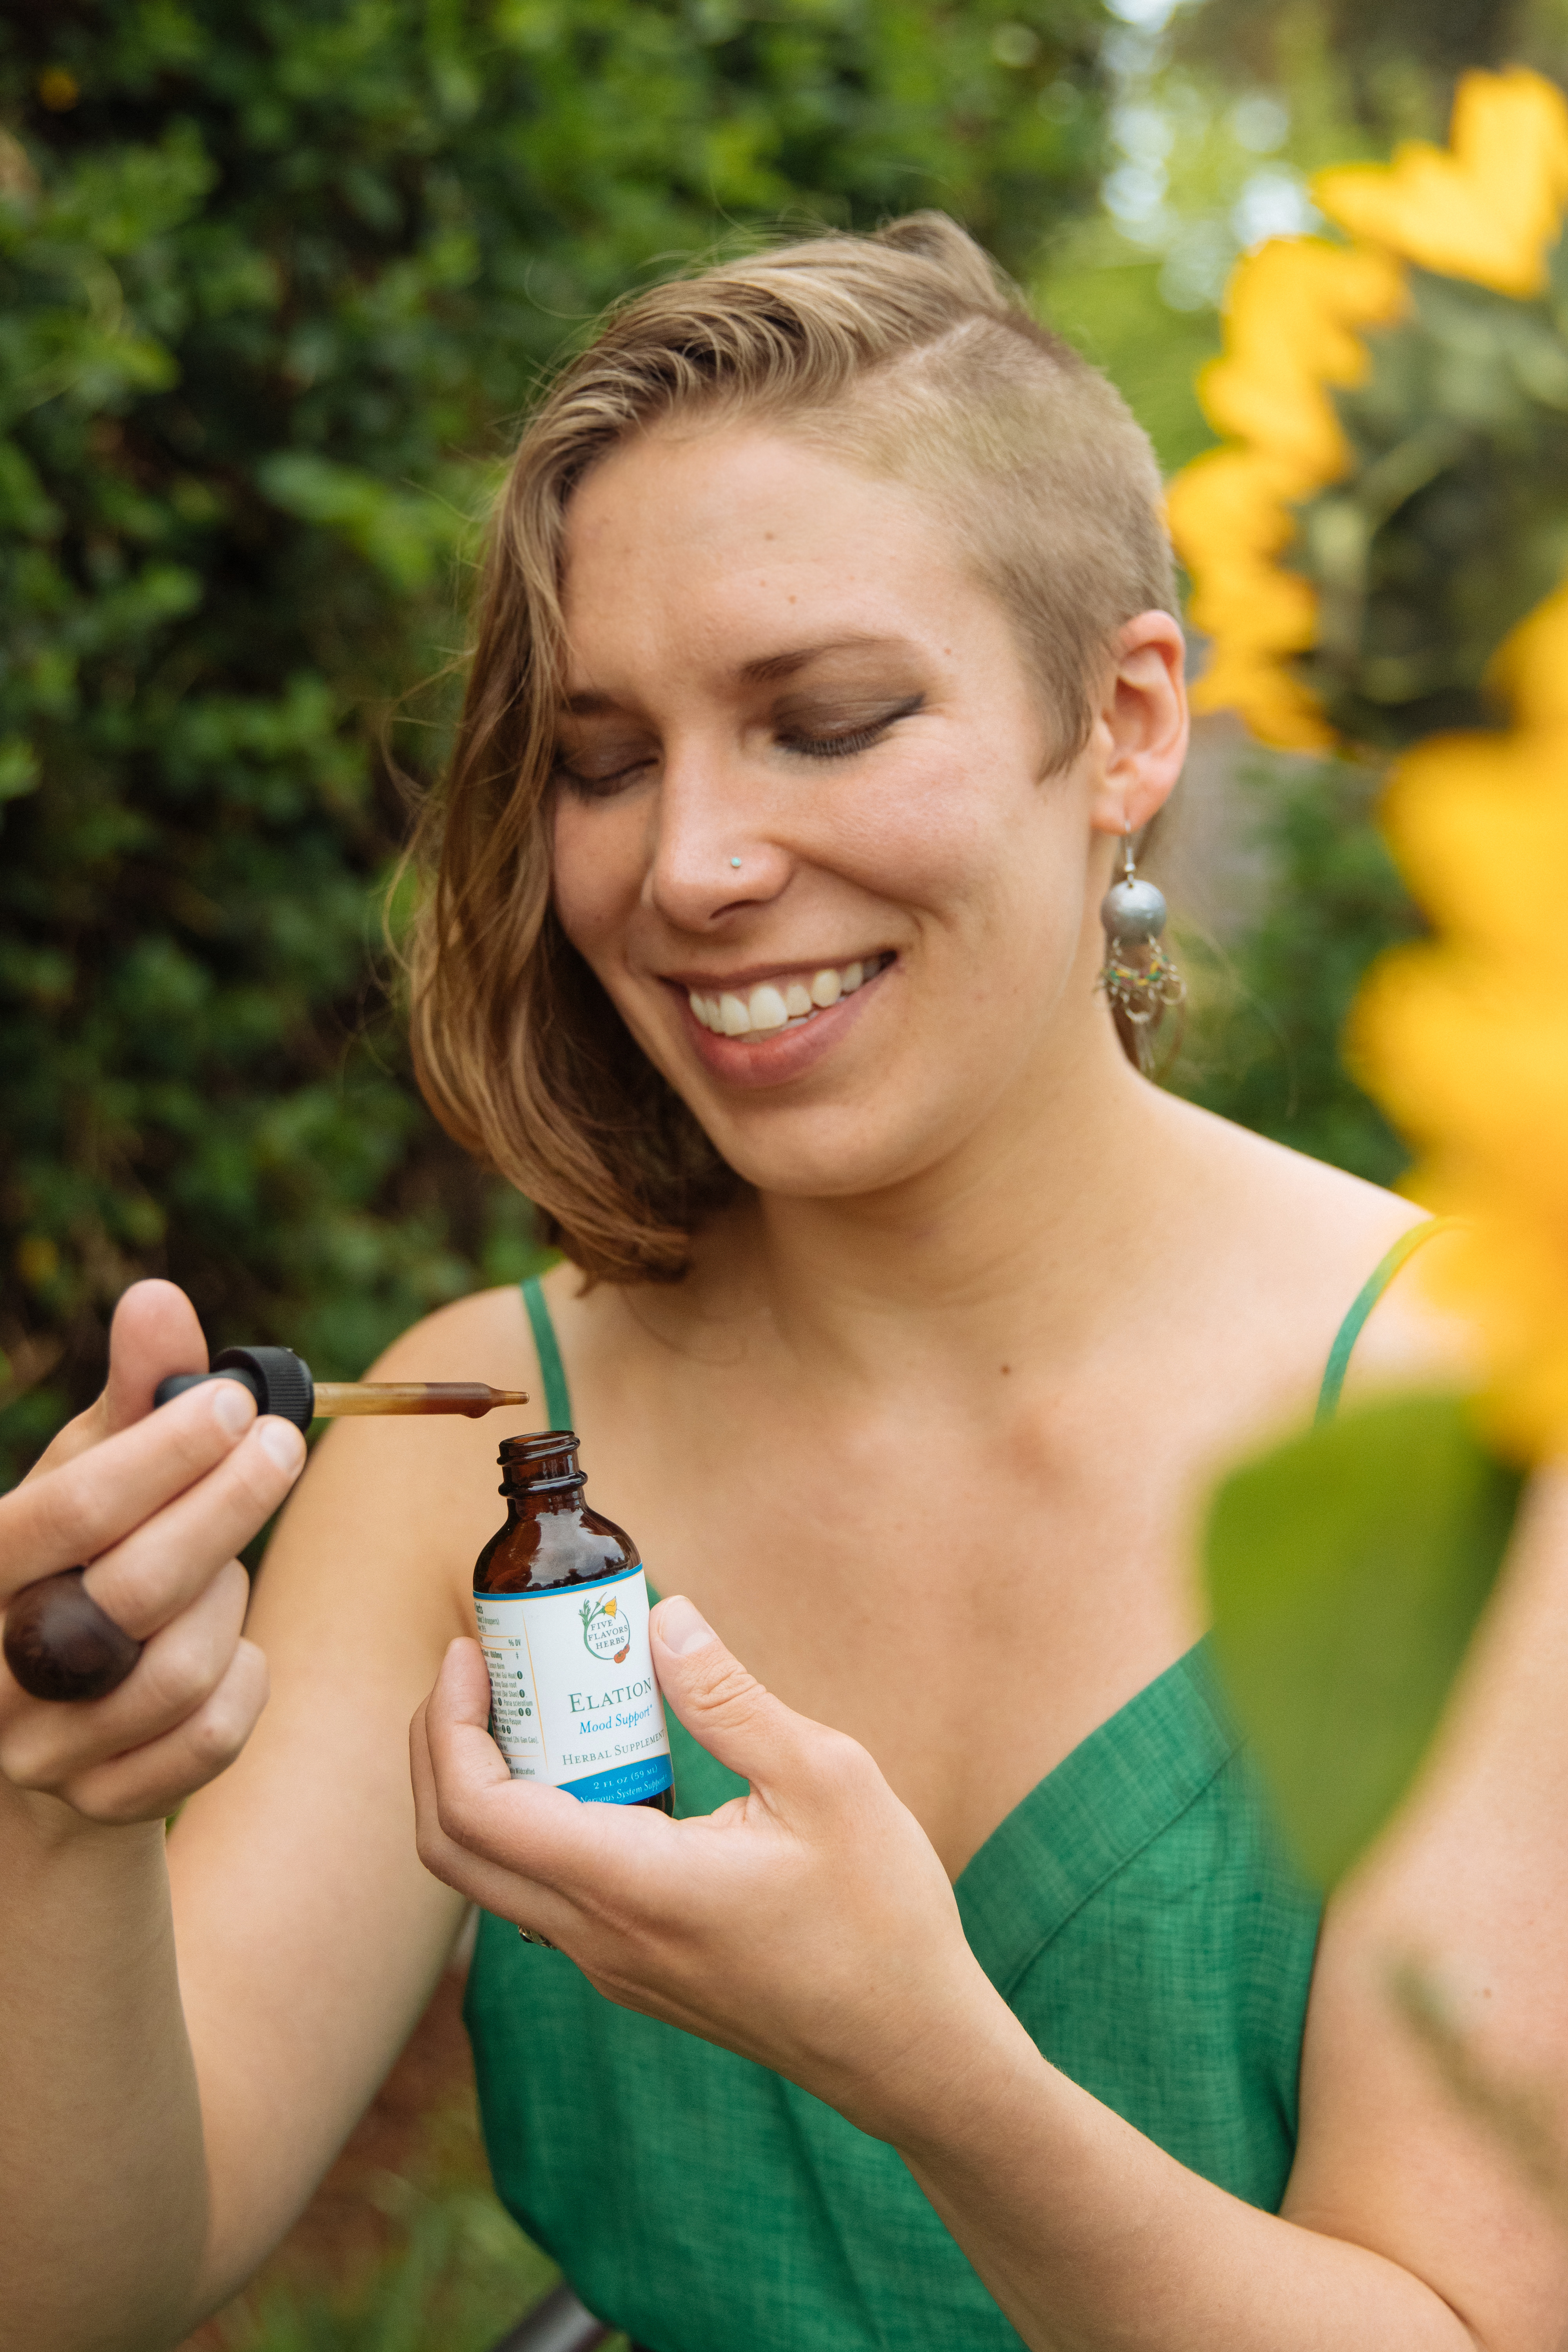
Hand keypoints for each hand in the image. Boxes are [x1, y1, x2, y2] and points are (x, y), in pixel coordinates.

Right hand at [0, 1281, 305, 1826]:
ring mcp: (45, 1749)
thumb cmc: (76, 1559)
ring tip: (223, 1570)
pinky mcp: (106, 1802)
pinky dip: (243, 1678)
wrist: (51, 1715)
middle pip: (136, 1589)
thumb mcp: (89, 1470)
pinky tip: (228, 1648)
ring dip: (227, 1601)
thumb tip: (158, 1301)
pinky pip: (213, 1733)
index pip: (65, 1512)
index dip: (160, 1454)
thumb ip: (131, 1396)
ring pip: (184, 1667)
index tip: (235, 1402)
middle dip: (226, 1507)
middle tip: (281, 1445)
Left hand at [411, 1597, 1002, 2141]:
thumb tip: (664, 1619)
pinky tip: (594, 1768)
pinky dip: (531, 1821)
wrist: (907, 2048)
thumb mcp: (826, 1778)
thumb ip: (729, 1698)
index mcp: (633, 1886)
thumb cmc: (880, 1917)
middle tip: (482, 1668)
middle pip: (454, 1848)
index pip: (476, 1812)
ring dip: (484, 1784)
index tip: (470, 1654)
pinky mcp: (632, 1972)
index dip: (448, 1724)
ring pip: (493, 1876)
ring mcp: (610, 1965)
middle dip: (440, 1746)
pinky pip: (543, 1894)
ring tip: (536, 1704)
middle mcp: (598, 1938)